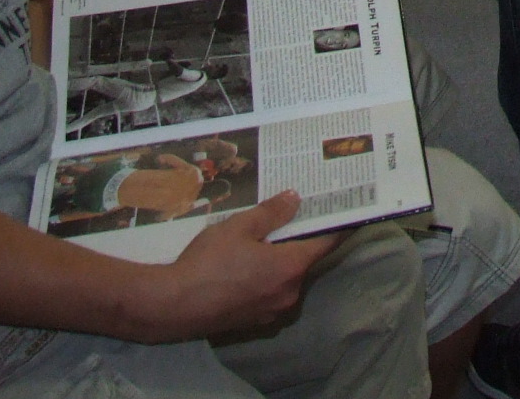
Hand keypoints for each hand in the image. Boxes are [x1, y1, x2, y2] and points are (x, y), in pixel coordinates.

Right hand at [139, 191, 337, 342]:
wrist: (173, 305)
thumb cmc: (209, 263)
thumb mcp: (240, 227)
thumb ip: (271, 213)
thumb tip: (295, 199)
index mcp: (292, 268)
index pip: (327, 243)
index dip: (336, 225)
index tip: (345, 210)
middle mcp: (289, 293)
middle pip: (305, 261)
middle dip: (299, 240)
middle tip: (293, 216)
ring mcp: (272, 311)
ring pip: (286, 278)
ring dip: (280, 261)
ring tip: (263, 238)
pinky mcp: (254, 321)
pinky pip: (270, 293)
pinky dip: (265, 279)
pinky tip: (246, 266)